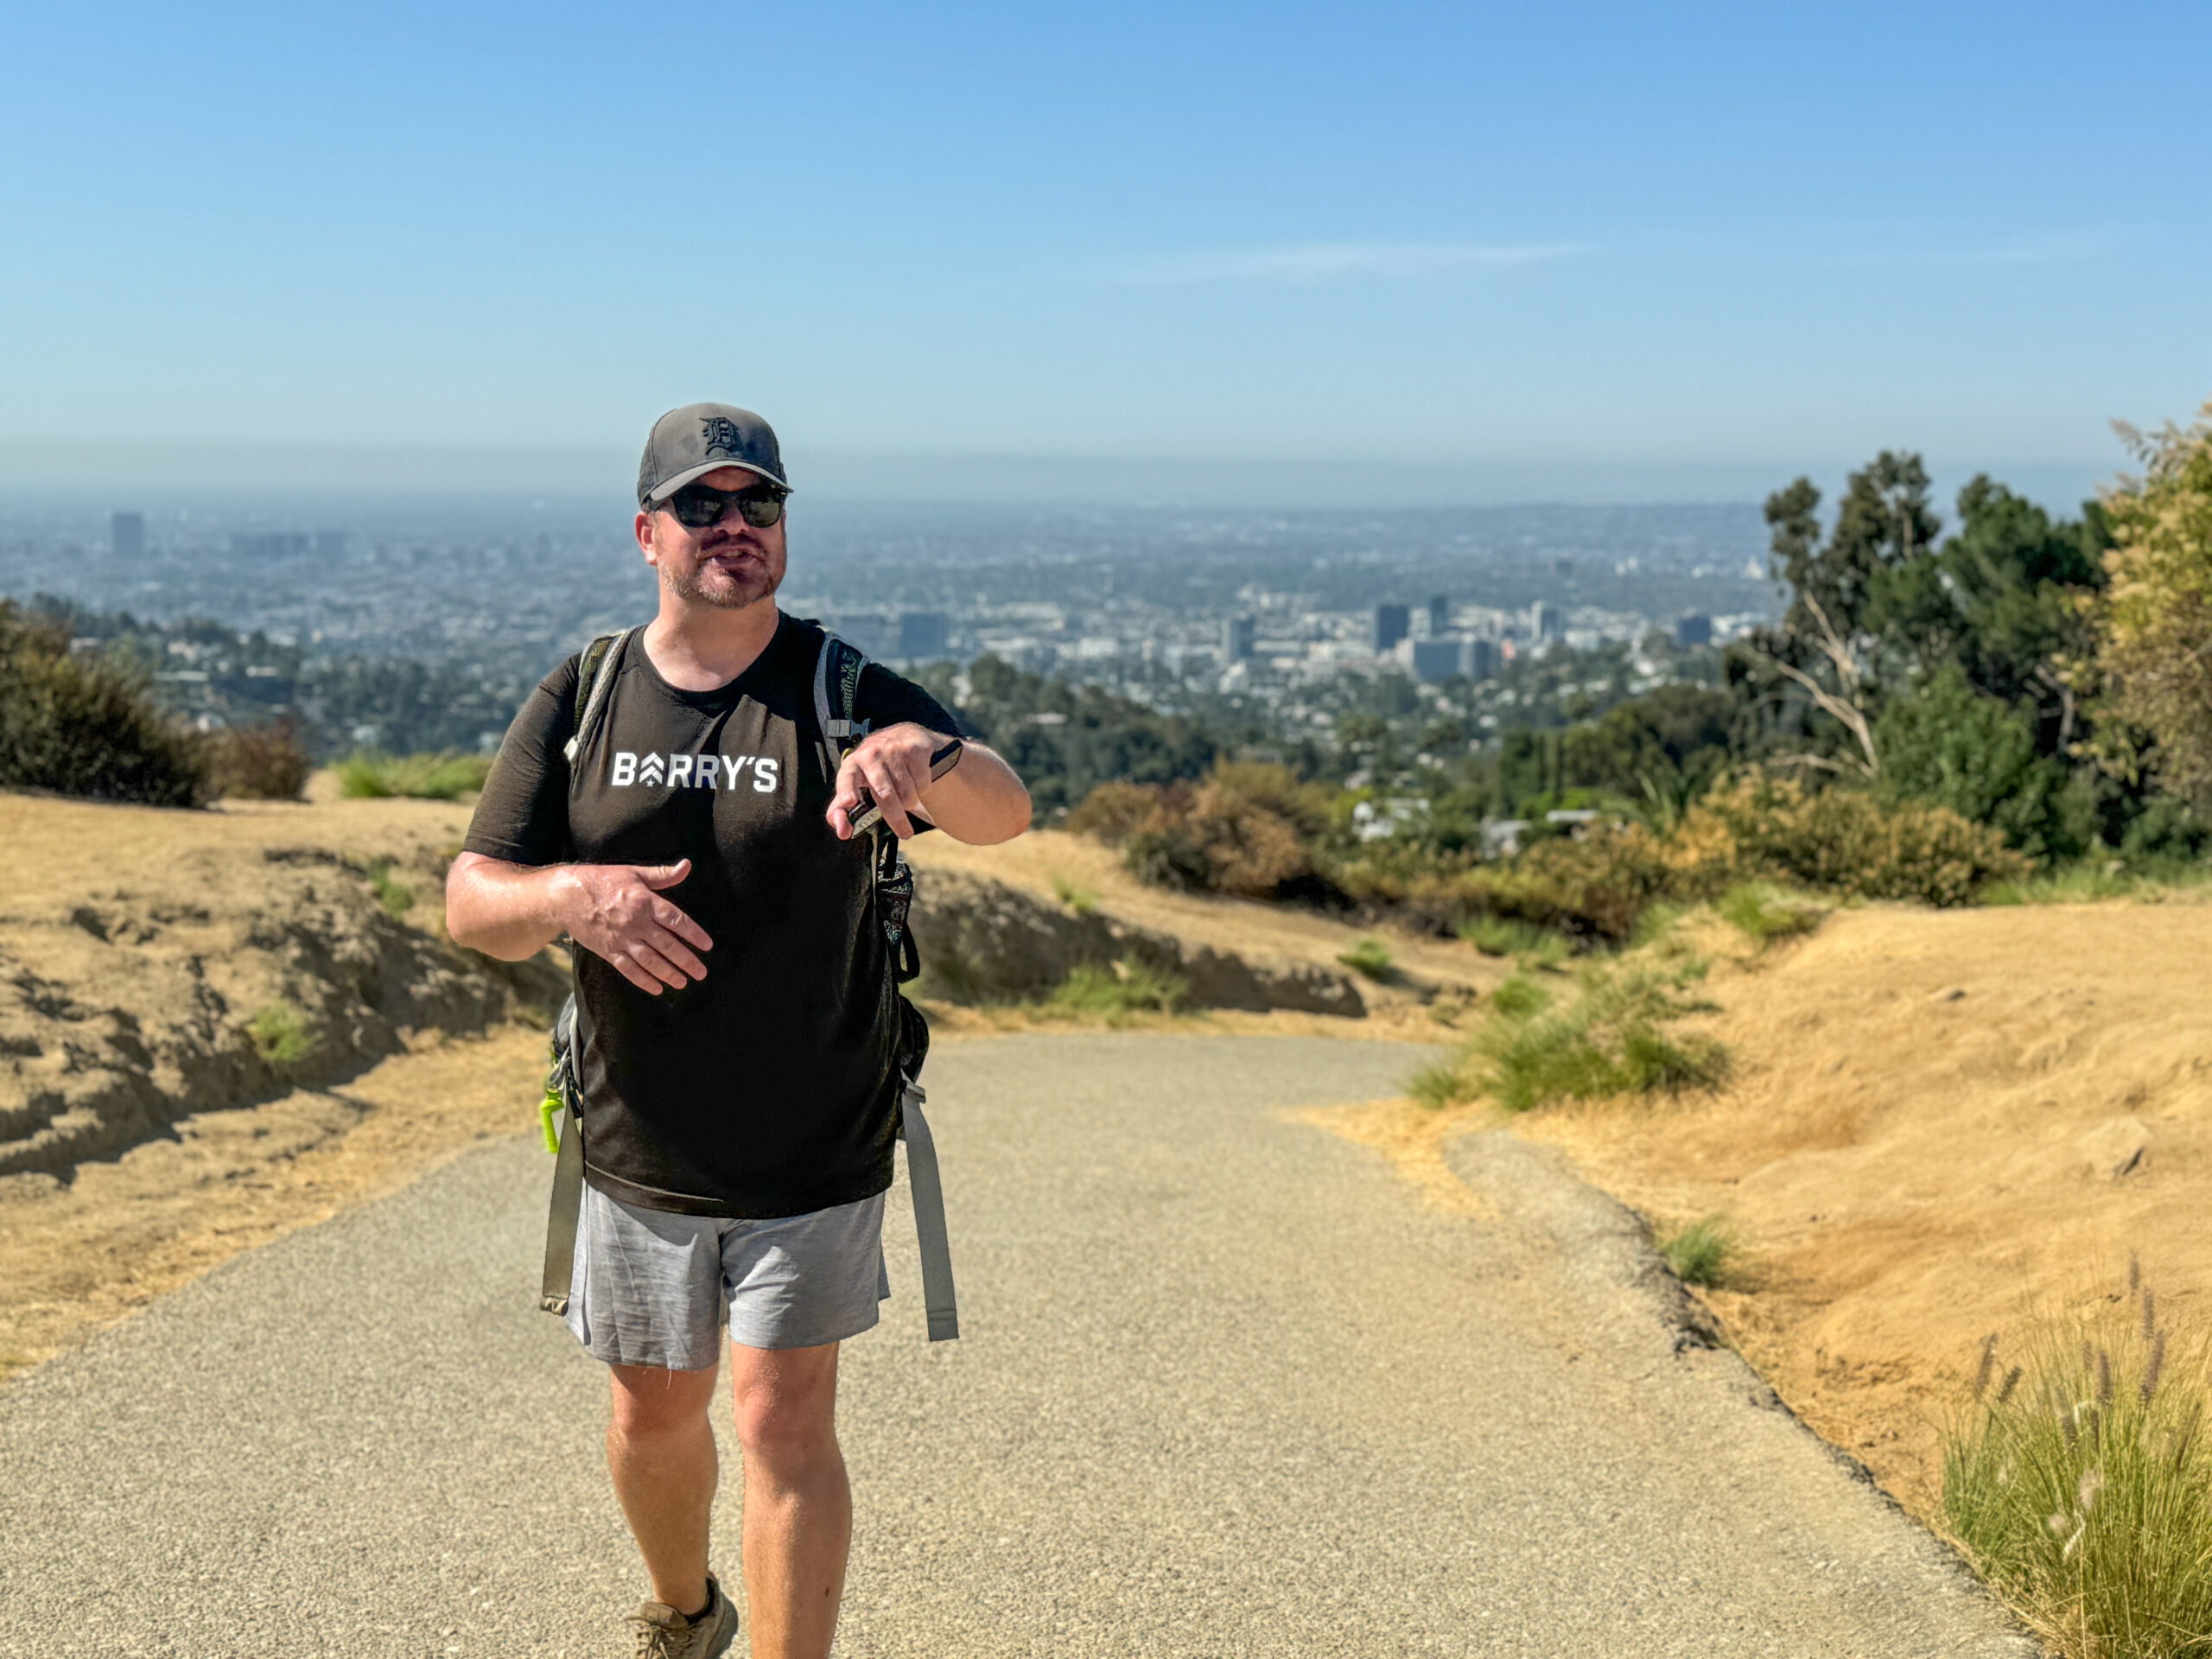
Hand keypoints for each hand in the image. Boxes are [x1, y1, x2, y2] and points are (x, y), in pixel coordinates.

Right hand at [557, 858, 712, 994]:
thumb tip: (687, 865)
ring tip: (683, 982)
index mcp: (645, 902)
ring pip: (650, 961)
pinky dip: (643, 980)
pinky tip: (657, 987)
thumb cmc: (603, 881)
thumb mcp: (634, 873)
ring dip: (668, 973)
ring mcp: (622, 939)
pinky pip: (629, 969)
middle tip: (701, 972)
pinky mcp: (609, 951)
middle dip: (686, 961)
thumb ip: (663, 875)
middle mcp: (636, 923)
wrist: (567, 896)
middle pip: (667, 945)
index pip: (676, 920)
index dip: (693, 934)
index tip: (707, 946)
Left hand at [827, 723, 940, 840]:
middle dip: (896, 818)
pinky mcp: (915, 749)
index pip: (846, 779)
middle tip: (905, 833)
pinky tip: (916, 780)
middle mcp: (871, 755)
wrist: (903, 736)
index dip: (847, 791)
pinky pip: (923, 783)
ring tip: (905, 794)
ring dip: (910, 802)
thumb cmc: (874, 770)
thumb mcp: (855, 785)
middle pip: (886, 795)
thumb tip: (843, 833)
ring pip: (908, 793)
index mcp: (852, 766)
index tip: (849, 802)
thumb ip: (842, 811)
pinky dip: (922, 789)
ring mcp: (893, 750)